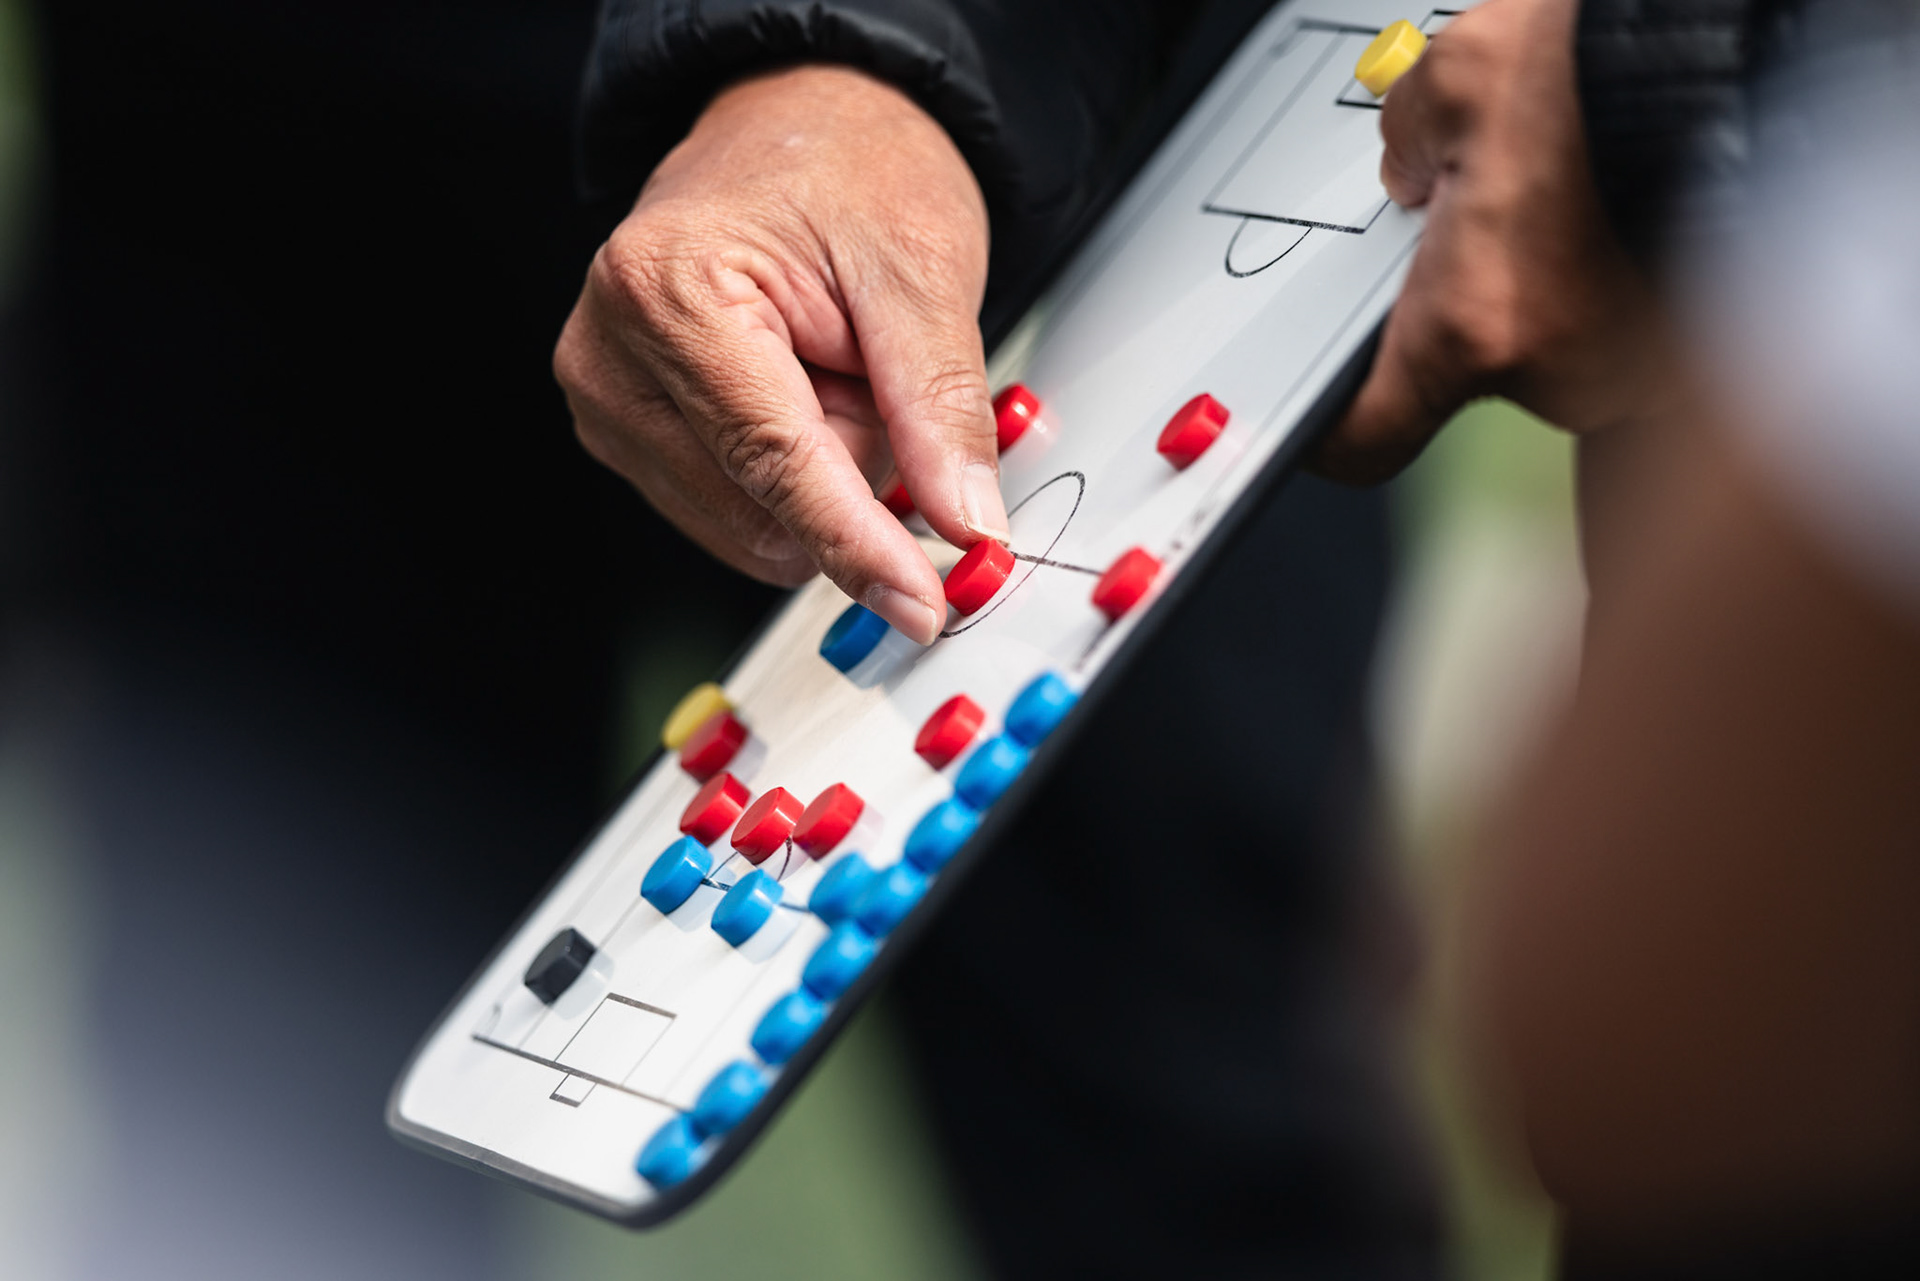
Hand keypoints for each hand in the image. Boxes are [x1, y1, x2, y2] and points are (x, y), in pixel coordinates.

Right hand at [554, 65, 1007, 644]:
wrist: (797, 127)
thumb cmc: (844, 169)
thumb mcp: (921, 268)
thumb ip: (940, 407)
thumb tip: (964, 524)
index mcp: (667, 291)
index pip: (773, 462)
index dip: (857, 544)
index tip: (921, 603)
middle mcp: (612, 355)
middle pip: (761, 508)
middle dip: (851, 468)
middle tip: (871, 367)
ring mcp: (609, 402)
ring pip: (752, 527)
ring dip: (825, 474)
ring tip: (830, 369)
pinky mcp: (626, 434)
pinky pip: (735, 514)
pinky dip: (793, 476)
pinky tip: (800, 396)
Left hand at [1313, 0, 1671, 483]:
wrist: (1741, 58)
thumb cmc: (1608, 68)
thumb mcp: (1458, 82)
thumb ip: (1408, 146)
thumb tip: (1415, 169)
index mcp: (1474, 327)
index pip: (1367, 439)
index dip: (1332, 430)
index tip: (1320, 414)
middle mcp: (1561, 374)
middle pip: (1477, 372)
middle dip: (1475, 301)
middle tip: (1492, 221)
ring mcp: (1639, 371)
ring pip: (1559, 350)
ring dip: (1555, 289)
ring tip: (1576, 198)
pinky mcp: (1700, 349)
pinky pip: (1630, 333)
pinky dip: (1620, 281)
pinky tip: (1628, 212)